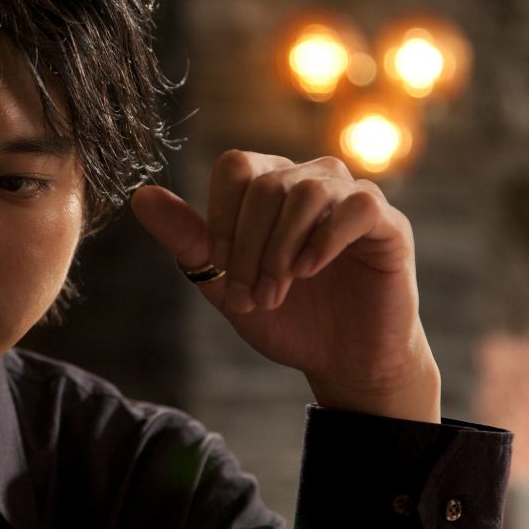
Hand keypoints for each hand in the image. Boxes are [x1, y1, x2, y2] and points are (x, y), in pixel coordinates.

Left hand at [130, 151, 440, 422]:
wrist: (342, 361)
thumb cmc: (286, 318)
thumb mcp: (224, 281)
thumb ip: (188, 239)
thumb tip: (140, 195)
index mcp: (271, 185)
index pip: (235, 167)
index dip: (221, 218)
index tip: (219, 268)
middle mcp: (312, 179)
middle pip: (267, 184)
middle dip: (248, 247)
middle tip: (251, 297)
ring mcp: (352, 198)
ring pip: (307, 191)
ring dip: (281, 249)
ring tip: (277, 292)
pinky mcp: (388, 224)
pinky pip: (357, 205)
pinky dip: (326, 239)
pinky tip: (310, 271)